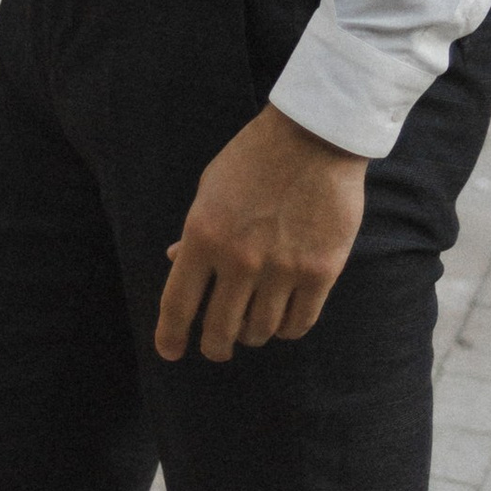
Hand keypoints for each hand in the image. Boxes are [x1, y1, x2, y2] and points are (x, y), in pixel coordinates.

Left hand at [154, 104, 366, 363]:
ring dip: (252, 334)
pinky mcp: (320, 273)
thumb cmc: (253, 159)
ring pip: (260, 332)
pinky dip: (286, 328)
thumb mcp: (209, 188)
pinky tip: (282, 318)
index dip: (170, 336)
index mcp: (203, 235)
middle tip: (217, 347)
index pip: (179, 304)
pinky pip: (298, 323)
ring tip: (251, 324)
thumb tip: (175, 262)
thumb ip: (194, 232)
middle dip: (214, 346)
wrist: (313, 138)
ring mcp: (282, 269)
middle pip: (220, 331)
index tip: (170, 352)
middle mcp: (239, 259)